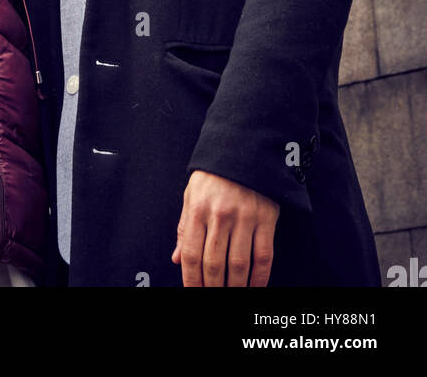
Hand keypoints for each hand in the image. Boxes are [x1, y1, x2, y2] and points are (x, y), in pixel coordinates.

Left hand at [171, 170, 278, 286]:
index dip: (191, 280)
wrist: (244, 146)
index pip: (191, 254)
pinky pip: (263, 256)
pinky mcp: (266, 219)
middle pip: (213, 263)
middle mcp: (220, 215)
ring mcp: (244, 218)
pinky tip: (254, 287)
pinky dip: (260, 277)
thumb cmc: (214, 174)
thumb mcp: (192, 193)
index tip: (192, 292)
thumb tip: (176, 259)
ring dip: (235, 287)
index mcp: (197, 209)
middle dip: (212, 287)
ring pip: (238, 264)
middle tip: (212, 296)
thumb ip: (184, 227)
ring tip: (231, 294)